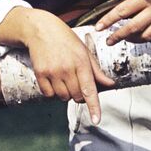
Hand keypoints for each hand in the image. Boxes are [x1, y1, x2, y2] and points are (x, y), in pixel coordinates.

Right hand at [0, 7, 114, 122]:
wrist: (41, 29)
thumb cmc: (66, 40)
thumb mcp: (84, 51)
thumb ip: (96, 71)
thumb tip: (110, 84)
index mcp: (81, 62)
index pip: (89, 89)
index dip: (93, 107)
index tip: (96, 120)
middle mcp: (67, 68)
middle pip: (77, 96)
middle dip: (79, 94)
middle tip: (76, 81)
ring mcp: (52, 72)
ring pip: (63, 97)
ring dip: (66, 94)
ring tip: (64, 79)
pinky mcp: (40, 74)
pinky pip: (49, 95)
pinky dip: (52, 93)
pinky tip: (53, 81)